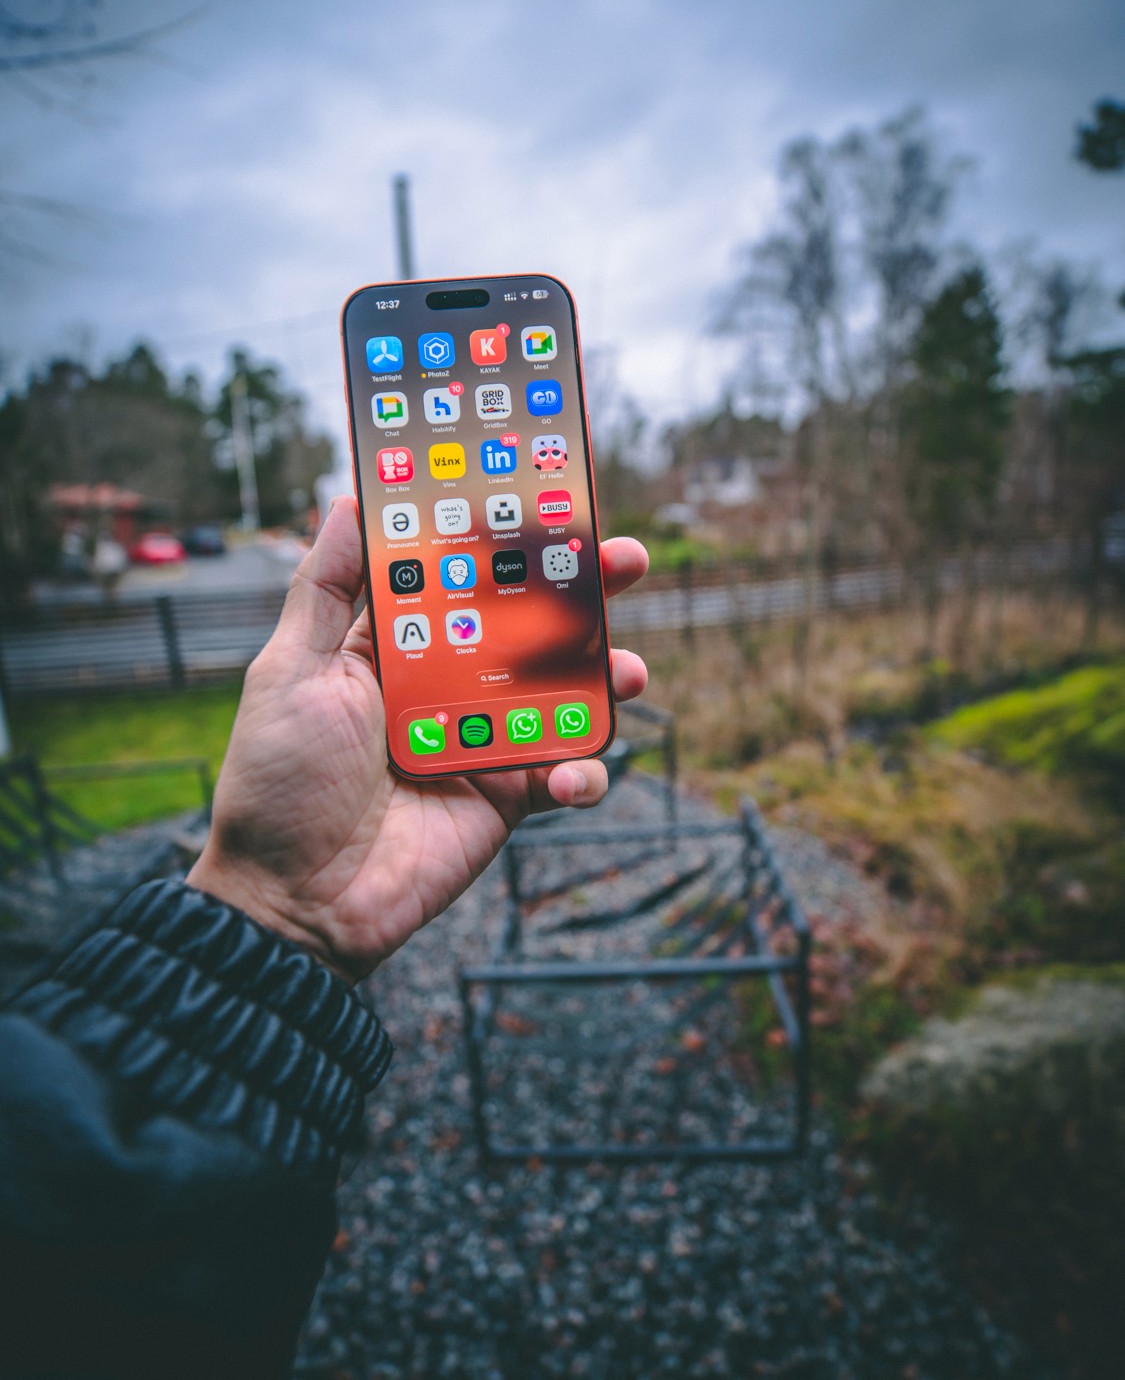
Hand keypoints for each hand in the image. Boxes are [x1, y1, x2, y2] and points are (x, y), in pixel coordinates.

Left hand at [187, 497, 648, 981]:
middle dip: (582, 590)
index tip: (550, 498)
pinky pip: (565, 773)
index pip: (463, 574)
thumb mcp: (290, 670)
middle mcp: (448, 682)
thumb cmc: (278, 782)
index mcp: (397, 645)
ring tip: (627, 671)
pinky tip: (570, 775)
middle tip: (624, 560)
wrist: (294, 901)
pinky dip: (583, 771)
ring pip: (563, 692)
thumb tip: (350, 498)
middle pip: (528, 623)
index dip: (507, 537)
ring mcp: (483, 738)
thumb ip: (326, 587)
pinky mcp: (507, 797)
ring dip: (605, 674)